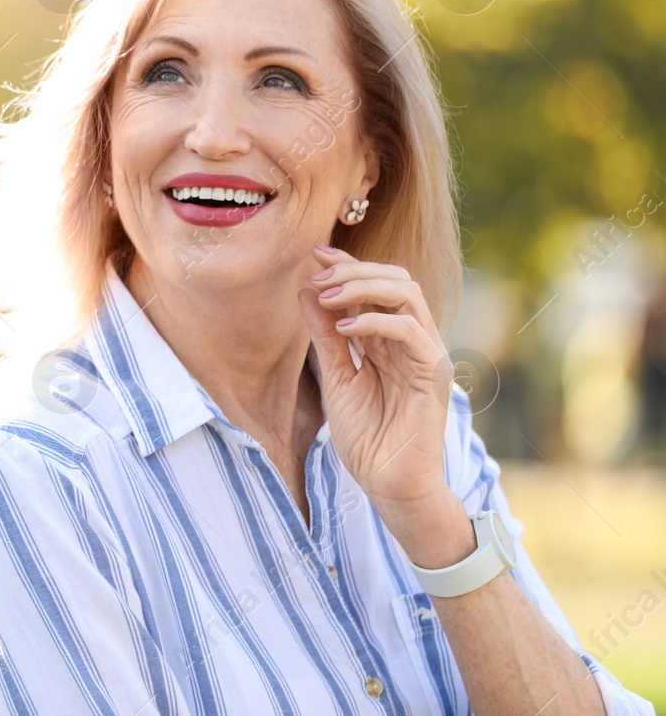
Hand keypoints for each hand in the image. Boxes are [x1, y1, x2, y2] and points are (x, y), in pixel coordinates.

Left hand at [297, 245, 457, 518]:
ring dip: (364, 287)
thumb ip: (325, 336)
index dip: (348, 266)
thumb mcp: (336, 377)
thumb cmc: (367, 438)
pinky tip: (346, 328)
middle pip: (397, 279)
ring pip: (407, 294)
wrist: (389, 485)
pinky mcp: (434, 374)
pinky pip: (411, 331)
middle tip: (319, 275)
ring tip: (328, 296)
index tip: (314, 255)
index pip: (378, 286)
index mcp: (390, 340)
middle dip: (355, 269)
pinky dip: (377, 321)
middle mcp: (413, 341)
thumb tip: (306, 291)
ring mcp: (427, 354)